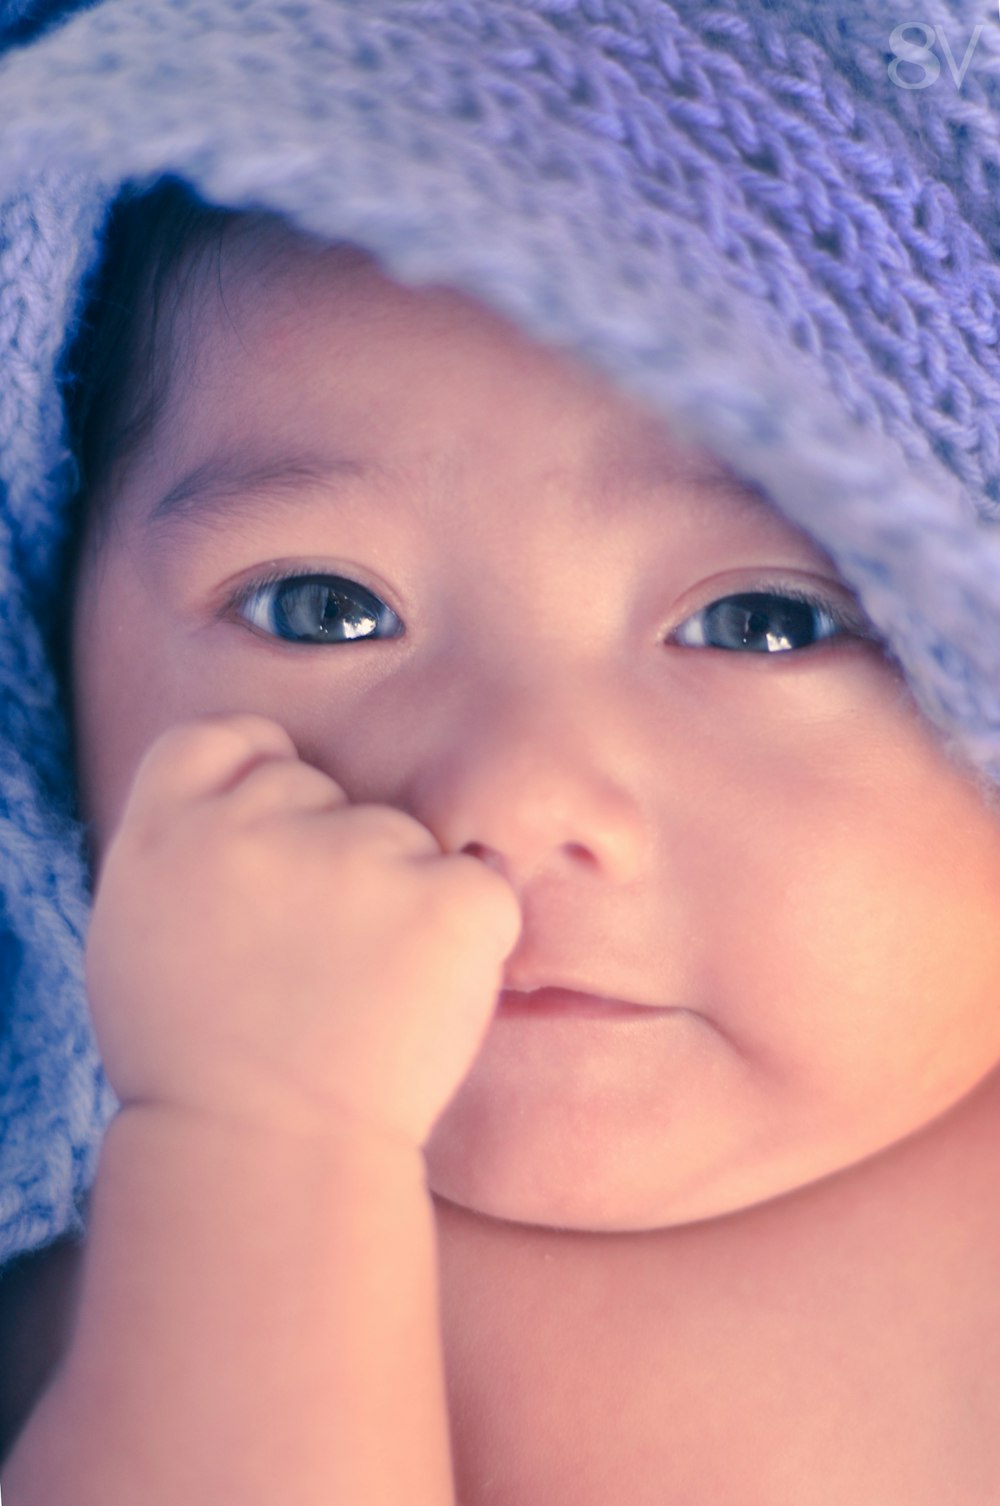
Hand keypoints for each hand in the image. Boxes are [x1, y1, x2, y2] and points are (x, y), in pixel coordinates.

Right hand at [84, 712, 521, 1150]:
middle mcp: (260, 821)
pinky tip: (419, 998)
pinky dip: (467, 936)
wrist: (270, 1158)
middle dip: (331, 857)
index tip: (276, 849)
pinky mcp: (449, 897)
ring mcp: (361, 853)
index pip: (232, 739)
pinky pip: (477, 887)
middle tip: (310, 962)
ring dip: (398, 899)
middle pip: (325, 790)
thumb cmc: (202, 1061)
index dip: (260, 782)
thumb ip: (189, 847)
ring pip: (403, 840)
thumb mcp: (143, 933)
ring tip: (359, 995)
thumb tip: (250, 792)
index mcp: (170, 826)